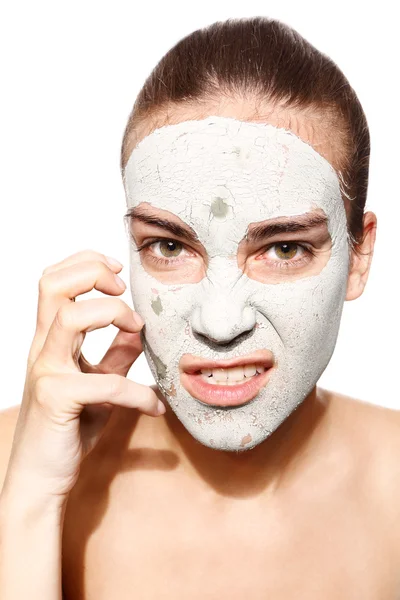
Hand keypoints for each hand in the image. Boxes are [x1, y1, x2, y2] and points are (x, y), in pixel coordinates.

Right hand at [2, 250, 164, 504]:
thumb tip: (138, 331)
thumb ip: (115, 357)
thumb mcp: (98, 386)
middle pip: (52, 285)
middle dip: (92, 272)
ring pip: (69, 317)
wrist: (40, 480)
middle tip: (122, 287)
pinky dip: (136, 392)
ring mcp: (45, 372)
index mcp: (50, 341)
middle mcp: (42, 349)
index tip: (118, 271)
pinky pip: (102, 382)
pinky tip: (154, 406)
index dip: (84, 264)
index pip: (54, 282)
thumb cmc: (67, 429)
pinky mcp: (56, 399)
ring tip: (138, 328)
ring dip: (112, 313)